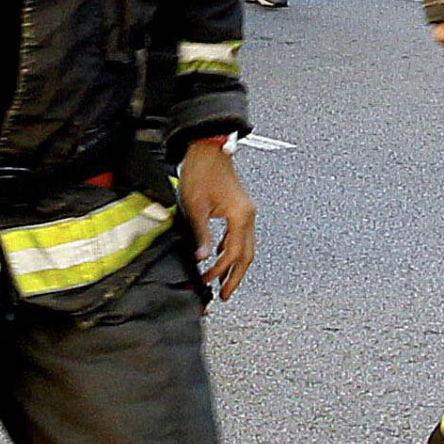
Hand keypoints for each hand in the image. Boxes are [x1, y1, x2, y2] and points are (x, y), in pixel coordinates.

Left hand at [178, 137, 257, 299]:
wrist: (207, 149)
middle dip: (235, 277)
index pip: (233, 254)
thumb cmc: (201, 172)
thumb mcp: (195, 207)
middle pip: (246, 255)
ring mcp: (245, 212)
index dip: (219, 271)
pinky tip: (218, 254)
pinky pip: (239, 235)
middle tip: (224, 294)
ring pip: (245, 246)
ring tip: (221, 280)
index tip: (207, 282)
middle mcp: (248, 215)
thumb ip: (200, 235)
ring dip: (233, 265)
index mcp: (241, 216)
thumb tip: (201, 259)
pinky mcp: (239, 208)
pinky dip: (231, 249)